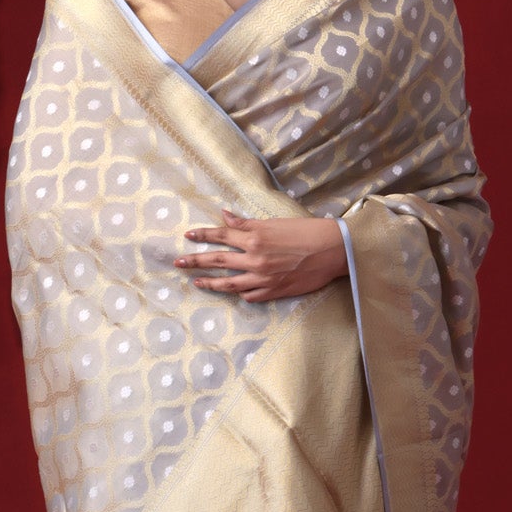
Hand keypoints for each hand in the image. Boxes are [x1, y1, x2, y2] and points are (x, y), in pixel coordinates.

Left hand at [174, 207, 348, 303]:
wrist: (333, 251)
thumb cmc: (307, 232)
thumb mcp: (275, 223)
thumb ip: (248, 223)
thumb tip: (226, 216)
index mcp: (255, 237)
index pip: (221, 235)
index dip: (203, 235)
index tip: (188, 236)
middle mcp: (255, 258)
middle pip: (218, 260)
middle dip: (195, 261)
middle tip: (178, 263)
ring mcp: (263, 278)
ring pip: (229, 283)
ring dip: (211, 283)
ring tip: (197, 282)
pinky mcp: (274, 291)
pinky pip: (250, 296)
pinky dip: (242, 293)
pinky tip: (236, 293)